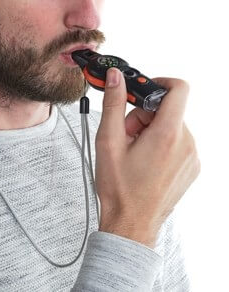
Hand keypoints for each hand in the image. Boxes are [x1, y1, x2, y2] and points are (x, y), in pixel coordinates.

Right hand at [95, 67, 200, 247]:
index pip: (178, 89)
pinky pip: (177, 141)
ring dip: (151, 130)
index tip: (142, 90)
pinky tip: (144, 160)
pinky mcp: (191, 167)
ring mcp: (191, 157)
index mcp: (168, 134)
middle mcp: (186, 143)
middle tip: (125, 133)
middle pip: (167, 109)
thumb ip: (113, 104)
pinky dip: (160, 143)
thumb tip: (116, 77)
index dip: (159, 82)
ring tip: (133, 150)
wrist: (131, 223)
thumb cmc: (120, 188)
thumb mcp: (108, 140)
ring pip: (171, 125)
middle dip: (143, 115)